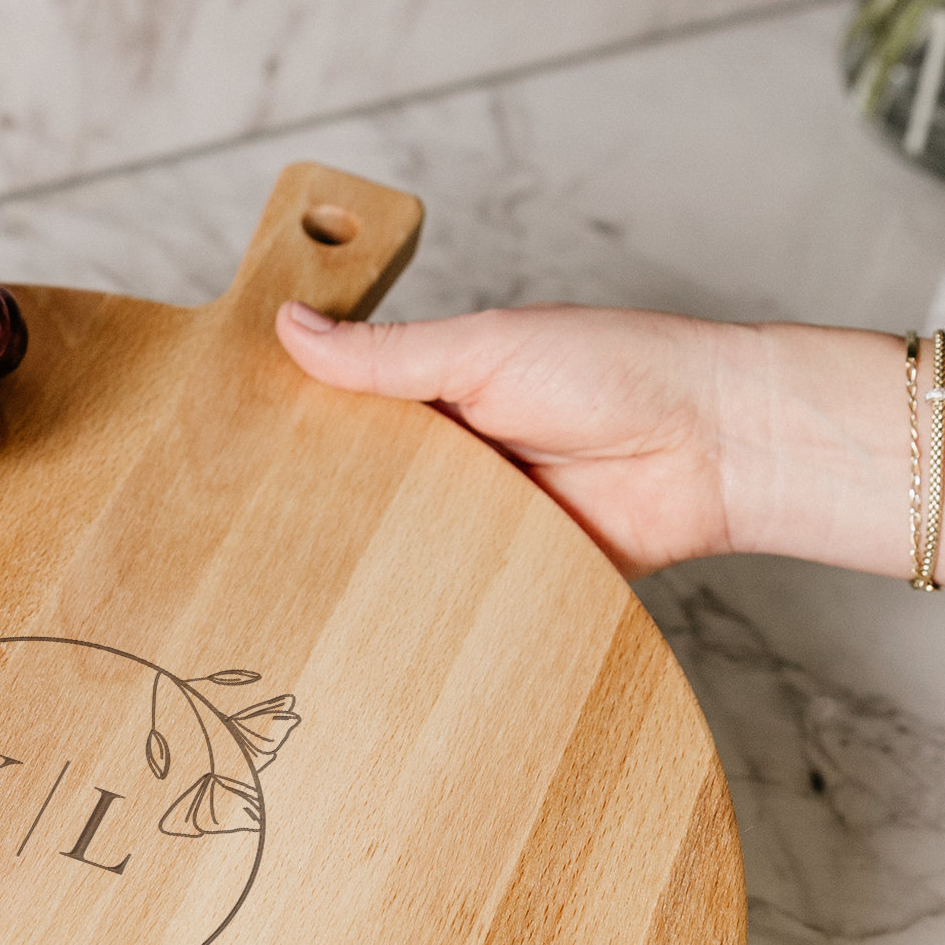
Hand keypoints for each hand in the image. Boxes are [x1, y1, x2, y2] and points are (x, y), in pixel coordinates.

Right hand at [277, 301, 747, 578]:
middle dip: (318, 503)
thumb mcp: (486, 349)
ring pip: (401, 543)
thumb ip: (389, 353)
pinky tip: (372, 617)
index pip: (346, 409)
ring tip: (291, 579)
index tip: (229, 444)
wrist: (715, 450)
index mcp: (441, 389)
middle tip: (246, 526)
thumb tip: (291, 326)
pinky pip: (453, 591)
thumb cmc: (618, 371)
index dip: (295, 425)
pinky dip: (423, 601)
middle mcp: (454, 454)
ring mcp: (481, 515)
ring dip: (368, 557)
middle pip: (364, 485)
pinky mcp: (512, 571)